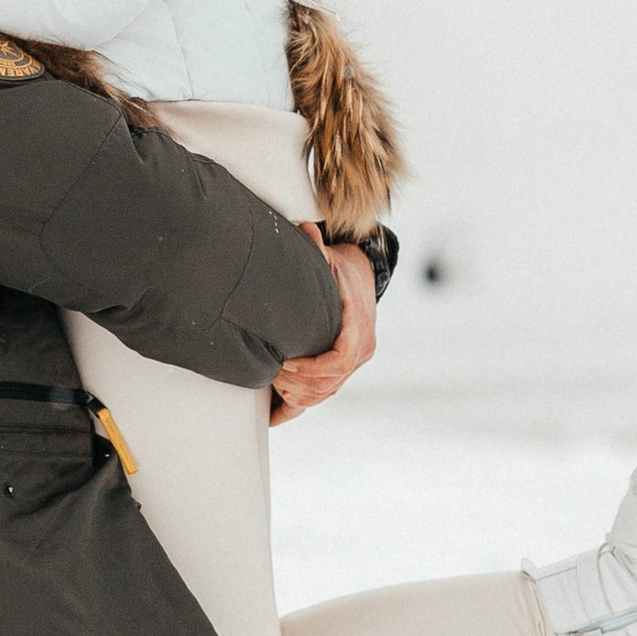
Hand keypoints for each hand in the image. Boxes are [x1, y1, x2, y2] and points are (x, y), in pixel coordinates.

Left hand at [270, 225, 377, 424]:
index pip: (340, 360)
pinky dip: (303, 401)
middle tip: (273, 375)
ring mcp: (355, 363)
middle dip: (301, 384)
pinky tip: (279, 406)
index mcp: (360, 330)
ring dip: (301, 395)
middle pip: (332, 382)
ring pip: (328, 392)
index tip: (287, 363)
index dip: (312, 367)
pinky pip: (325, 393)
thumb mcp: (332, 260)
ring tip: (275, 386)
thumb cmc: (342, 272)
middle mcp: (362, 350)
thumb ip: (319, 250)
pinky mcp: (344, 370)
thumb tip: (306, 228)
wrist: (363, 280)